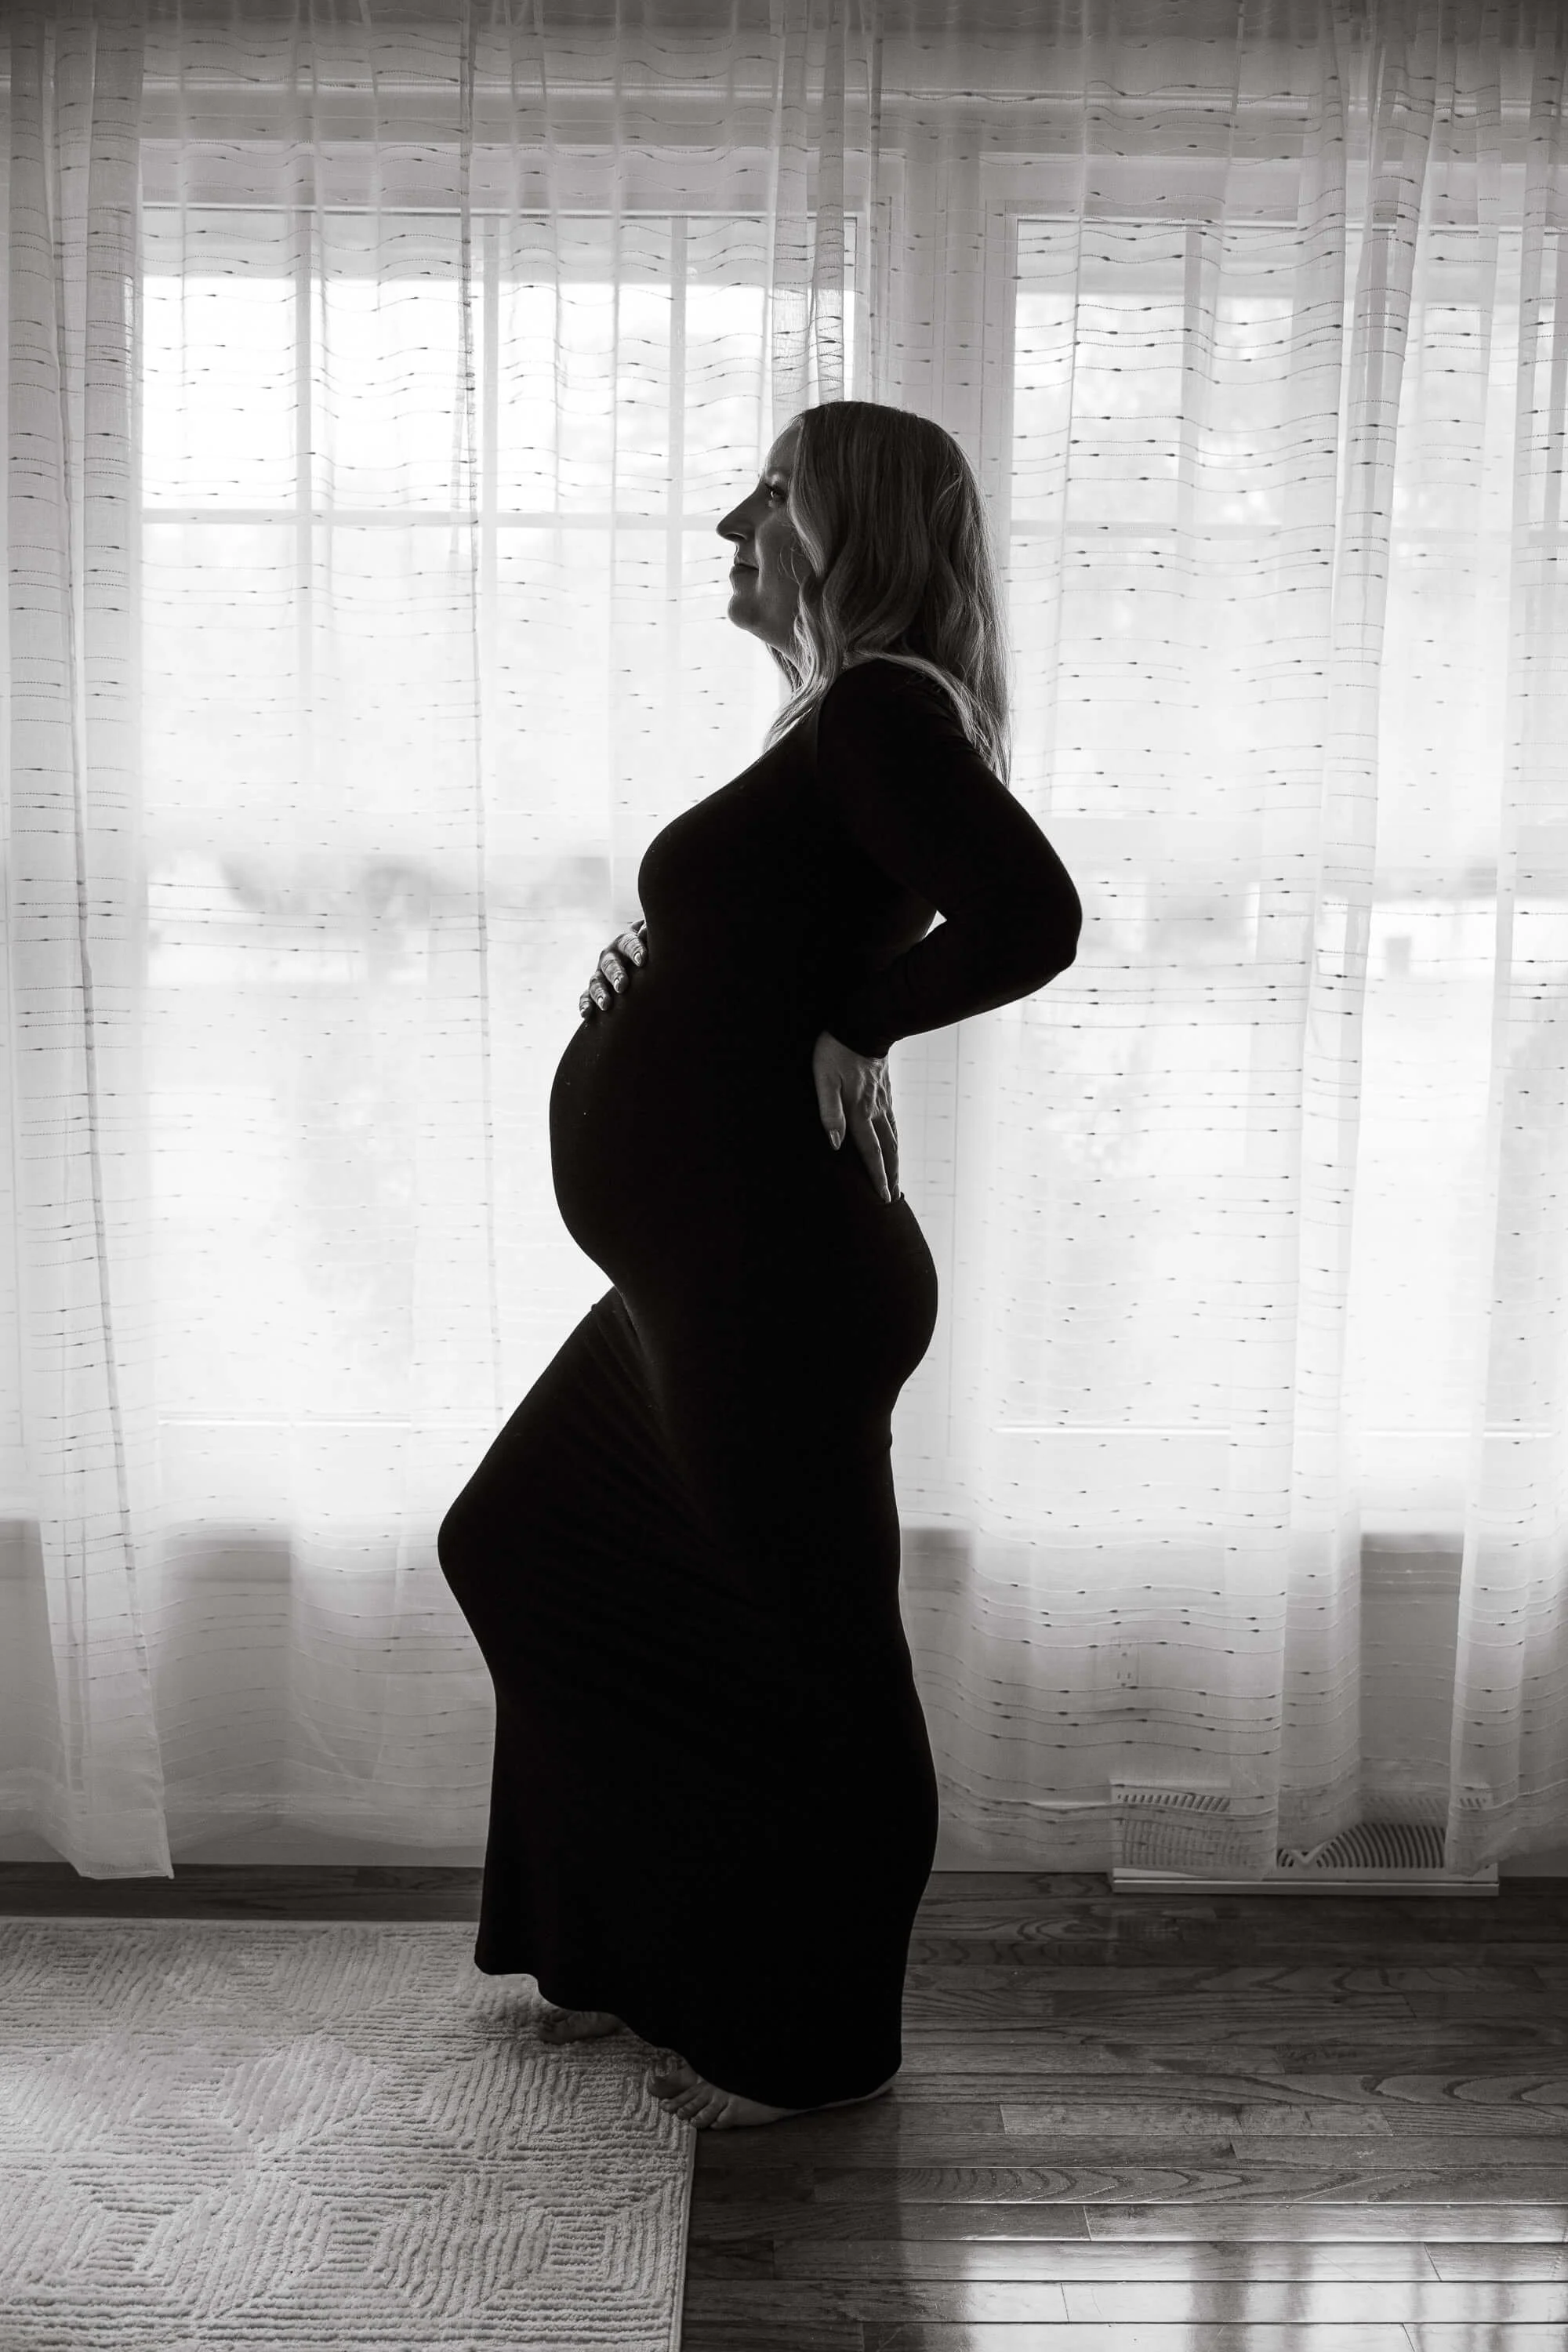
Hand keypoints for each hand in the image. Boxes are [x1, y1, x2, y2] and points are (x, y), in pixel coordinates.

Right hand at [579, 924, 645, 1016]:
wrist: (638, 957)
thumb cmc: (650, 948)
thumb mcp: (652, 938)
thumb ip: (651, 932)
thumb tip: (646, 932)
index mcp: (624, 942)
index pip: (629, 944)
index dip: (635, 951)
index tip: (642, 960)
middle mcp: (609, 957)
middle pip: (610, 964)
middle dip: (616, 975)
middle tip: (622, 986)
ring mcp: (600, 974)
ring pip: (596, 982)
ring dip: (600, 993)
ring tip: (606, 1005)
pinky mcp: (594, 989)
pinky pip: (586, 996)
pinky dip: (585, 1004)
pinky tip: (586, 1014)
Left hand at [812, 1029, 900, 1203]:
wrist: (863, 1025)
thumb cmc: (836, 1052)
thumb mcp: (823, 1080)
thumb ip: (829, 1113)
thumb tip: (836, 1144)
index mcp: (860, 1112)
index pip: (871, 1152)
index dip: (877, 1176)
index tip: (884, 1197)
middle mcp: (876, 1110)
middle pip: (887, 1150)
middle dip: (891, 1175)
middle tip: (894, 1198)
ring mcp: (883, 1101)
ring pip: (893, 1137)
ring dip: (896, 1160)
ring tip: (898, 1178)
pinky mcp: (885, 1091)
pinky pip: (893, 1121)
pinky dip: (896, 1138)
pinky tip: (895, 1143)